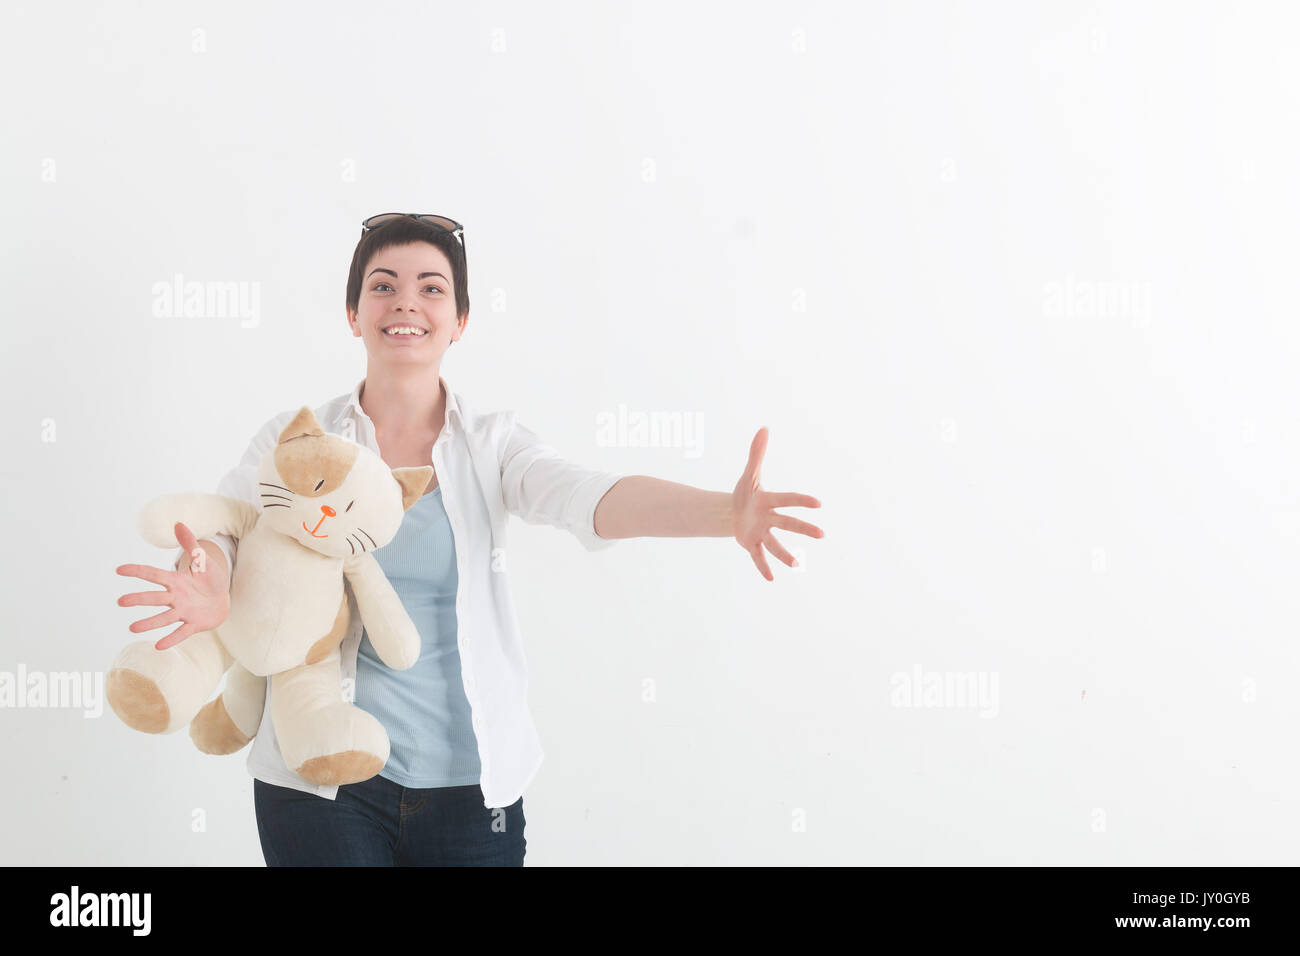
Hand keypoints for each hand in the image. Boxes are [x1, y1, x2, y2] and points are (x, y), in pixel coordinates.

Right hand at [116, 522, 229, 649]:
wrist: (222, 599)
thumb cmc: (210, 579)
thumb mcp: (203, 561)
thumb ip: (191, 544)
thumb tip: (178, 523)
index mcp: (175, 581)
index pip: (153, 574)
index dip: (137, 571)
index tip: (119, 570)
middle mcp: (175, 597)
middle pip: (155, 598)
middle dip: (139, 599)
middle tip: (120, 601)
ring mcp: (184, 611)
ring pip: (164, 618)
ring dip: (149, 623)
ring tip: (132, 628)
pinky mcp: (194, 624)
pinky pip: (182, 632)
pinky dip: (171, 639)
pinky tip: (158, 646)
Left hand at [731, 427, 823, 580]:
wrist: (732, 511)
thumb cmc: (746, 493)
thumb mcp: (748, 474)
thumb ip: (756, 453)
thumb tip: (764, 428)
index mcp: (769, 501)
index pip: (787, 499)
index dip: (801, 501)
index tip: (818, 503)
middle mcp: (769, 518)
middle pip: (787, 523)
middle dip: (803, 528)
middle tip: (821, 534)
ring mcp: (761, 532)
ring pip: (774, 544)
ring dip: (785, 554)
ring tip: (795, 564)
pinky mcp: (751, 544)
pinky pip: (758, 557)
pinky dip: (763, 567)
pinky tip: (771, 578)